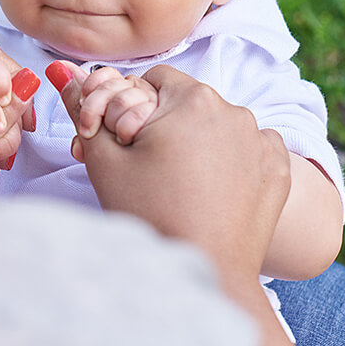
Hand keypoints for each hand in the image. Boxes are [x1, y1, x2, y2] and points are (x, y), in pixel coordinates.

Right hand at [49, 60, 289, 284]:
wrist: (204, 273)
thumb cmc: (150, 216)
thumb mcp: (104, 161)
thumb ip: (83, 108)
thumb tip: (66, 71)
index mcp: (191, 98)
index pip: (151, 81)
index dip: (131, 109)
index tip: (127, 144)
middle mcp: (234, 110)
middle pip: (185, 103)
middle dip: (164, 126)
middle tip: (148, 169)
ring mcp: (261, 140)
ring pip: (216, 125)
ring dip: (198, 142)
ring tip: (180, 184)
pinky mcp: (278, 169)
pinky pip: (250, 149)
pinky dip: (232, 161)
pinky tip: (212, 189)